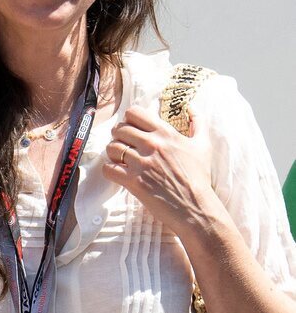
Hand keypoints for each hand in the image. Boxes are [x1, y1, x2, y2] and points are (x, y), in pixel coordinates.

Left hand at [103, 105, 221, 240]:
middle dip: (118, 136)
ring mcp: (141, 163)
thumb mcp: (203, 145)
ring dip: (112, 153)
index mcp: (165, 133)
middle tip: (124, 145)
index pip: (134, 113)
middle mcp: (152, 145)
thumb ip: (198, 122)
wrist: (194, 207)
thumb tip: (191, 106)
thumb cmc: (199, 177)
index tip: (133, 129)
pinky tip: (118, 173)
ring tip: (120, 159)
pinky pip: (108, 169)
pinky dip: (109, 170)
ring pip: (112, 148)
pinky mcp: (133, 181)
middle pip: (119, 129)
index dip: (129, 120)